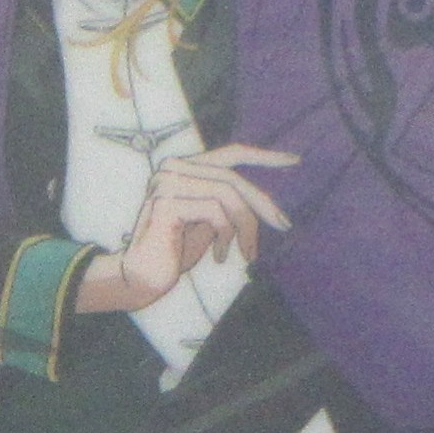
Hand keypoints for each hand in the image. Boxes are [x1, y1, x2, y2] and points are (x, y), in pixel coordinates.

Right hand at [75, 143, 297, 316]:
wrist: (139, 278)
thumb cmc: (174, 253)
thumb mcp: (208, 223)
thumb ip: (227, 204)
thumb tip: (262, 201)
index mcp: (182, 168)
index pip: (230, 153)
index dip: (263, 156)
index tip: (293, 161)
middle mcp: (171, 167)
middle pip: (233, 177)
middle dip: (262, 204)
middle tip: (283, 225)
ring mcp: (166, 181)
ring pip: (228, 194)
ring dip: (245, 226)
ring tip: (246, 253)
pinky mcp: (166, 202)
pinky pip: (215, 212)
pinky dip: (226, 235)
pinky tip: (219, 256)